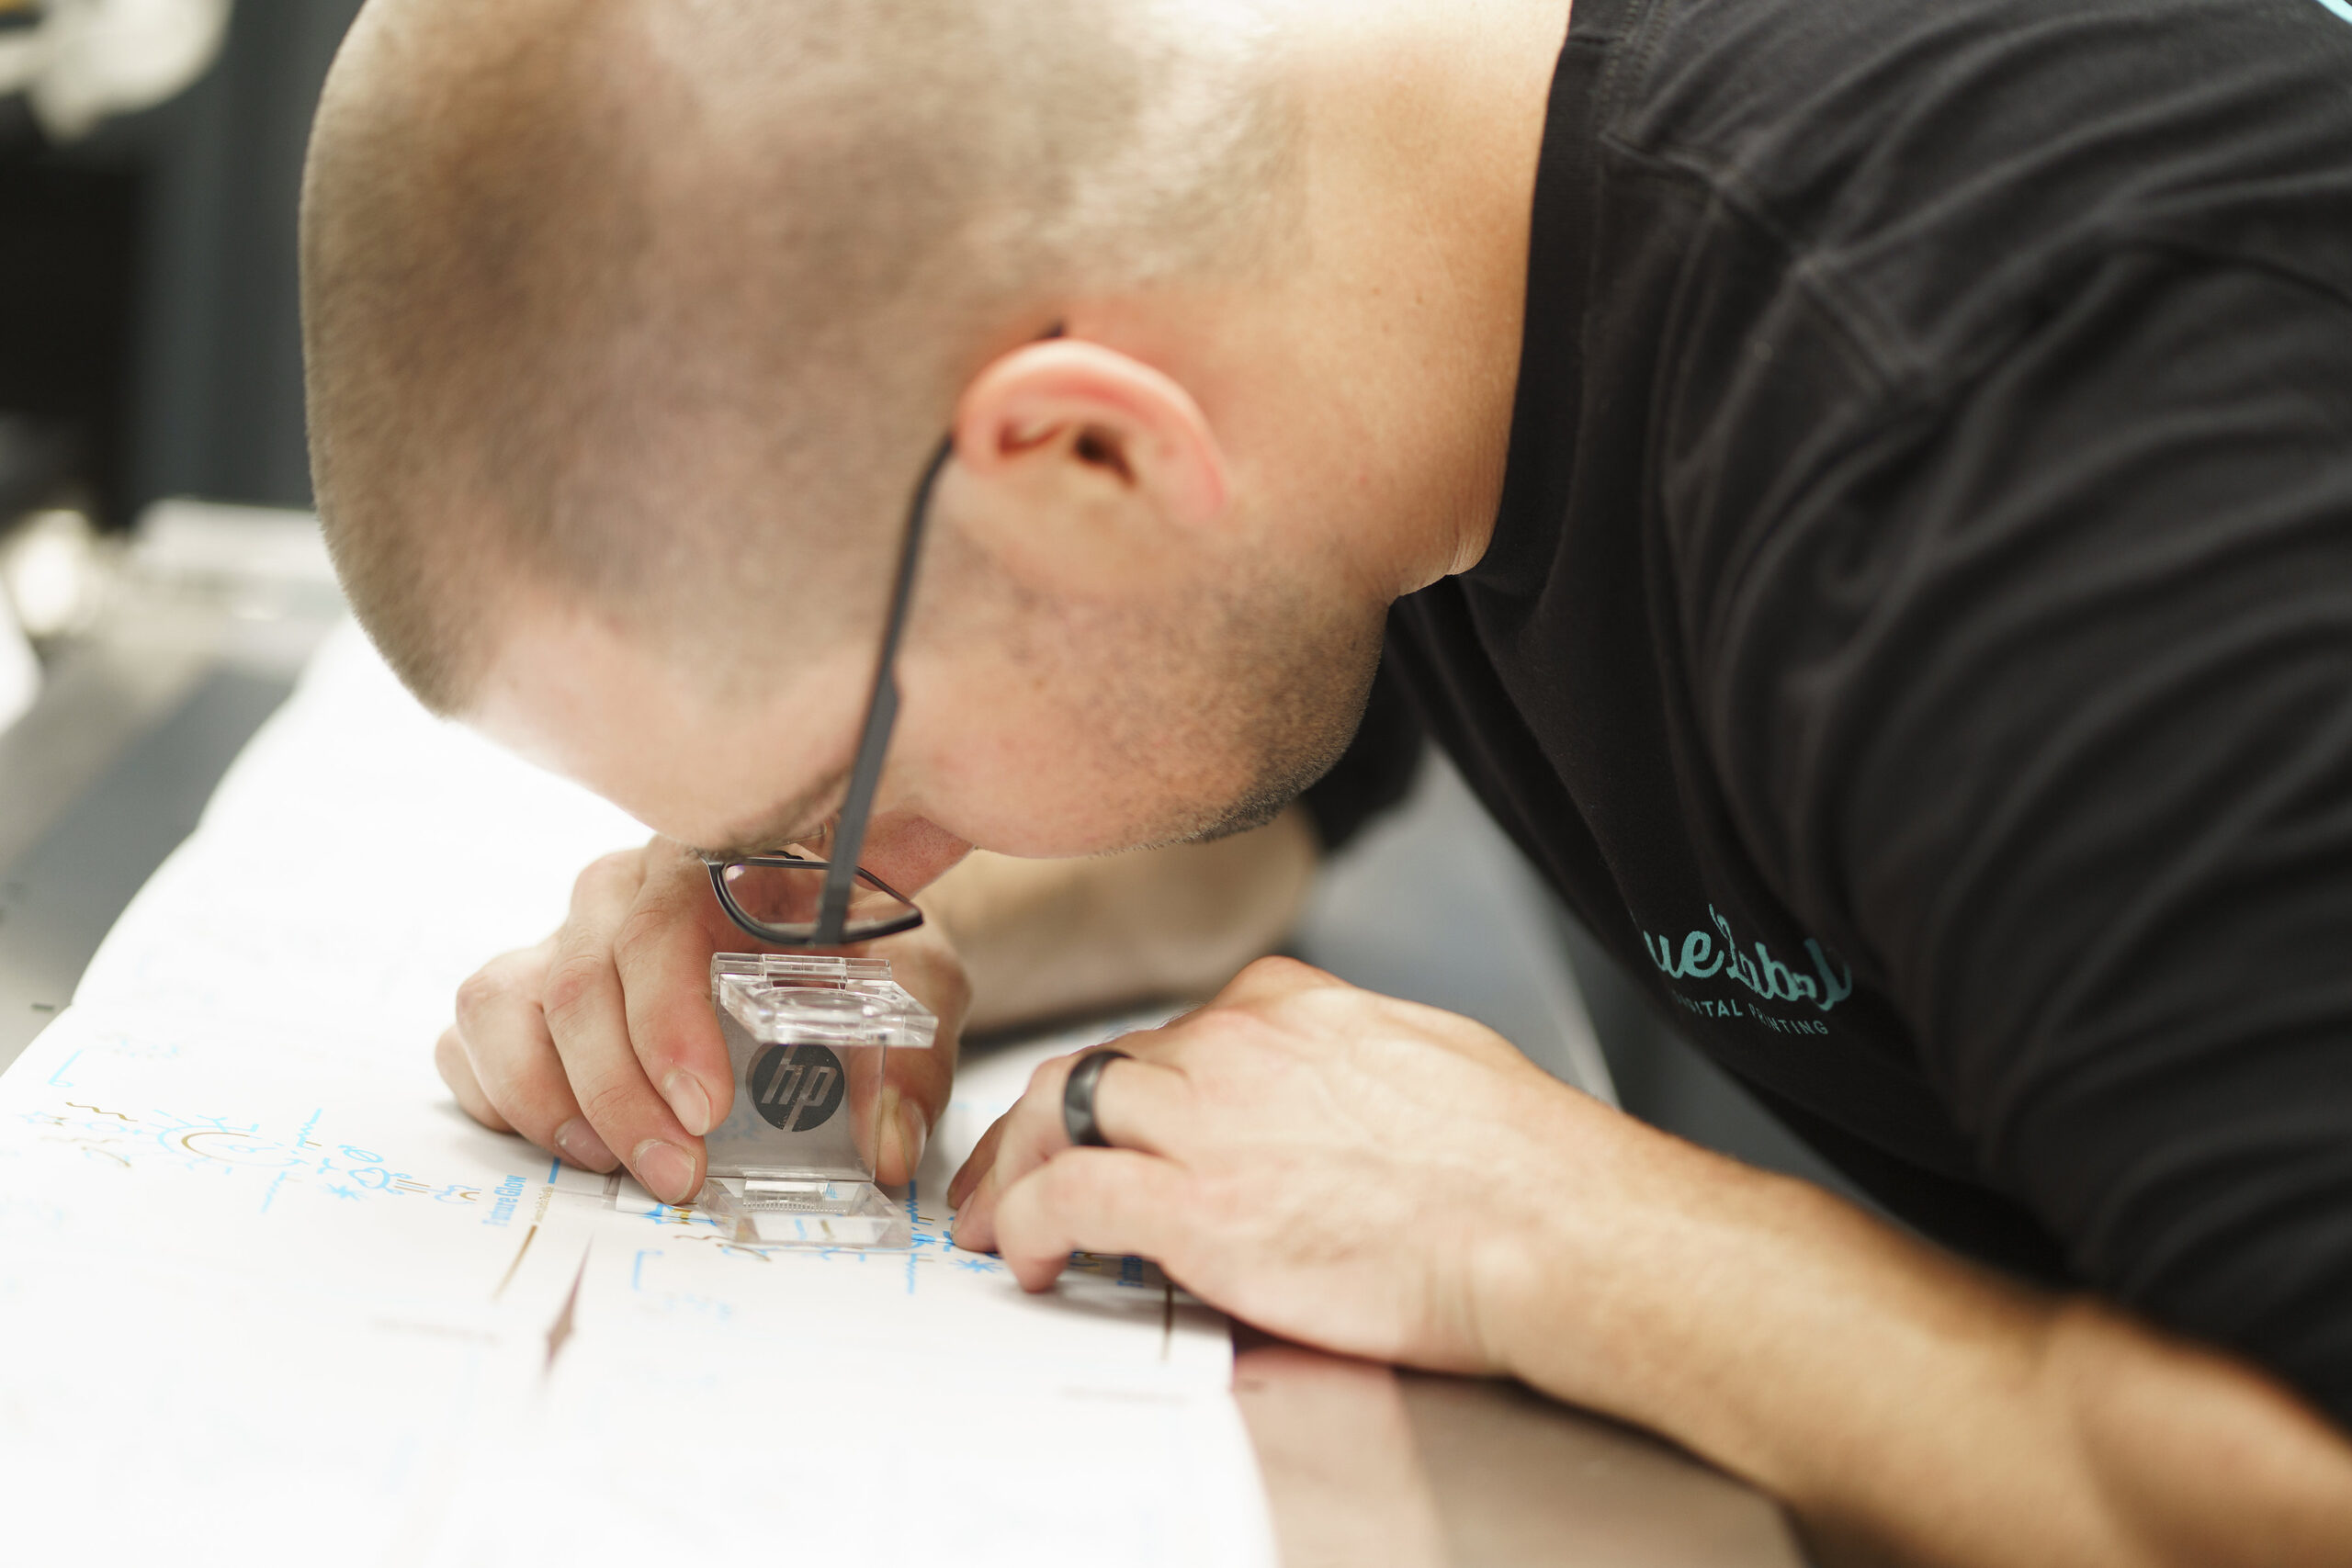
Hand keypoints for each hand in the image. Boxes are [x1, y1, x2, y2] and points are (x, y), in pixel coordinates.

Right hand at [434, 838, 968, 1203]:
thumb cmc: (864, 953)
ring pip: (500, 1005)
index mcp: (711, 866)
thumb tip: (886, 1148)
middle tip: (677, 1173)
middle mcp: (621, 892)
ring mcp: (563, 939)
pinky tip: (565, 1140)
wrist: (837, 933)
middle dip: (618, 1097)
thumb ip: (909, 1064)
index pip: (658, 930)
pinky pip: (471, 1036)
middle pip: (575, 983)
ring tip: (612, 1163)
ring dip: (545, 1099)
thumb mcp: (914, 990)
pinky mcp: (526, 990)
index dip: (666, 1026)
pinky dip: (496, 1094)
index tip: (705, 1112)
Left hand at [945, 956, 1600, 1373]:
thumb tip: (1329, 1106)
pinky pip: (1066, 1198)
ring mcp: (1206, 1120)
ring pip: (1059, 1114)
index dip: (1125, 1088)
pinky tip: (1027, 1255)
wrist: (1548, 1224)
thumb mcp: (1426, 1061)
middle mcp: (1234, 1046)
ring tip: (997, 1217)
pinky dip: (1027, 1224)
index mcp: (1290, 1006)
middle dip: (1040, 1120)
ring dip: (1014, 1168)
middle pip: (1098, 1066)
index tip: (1110, 1124)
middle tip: (1011, 1166)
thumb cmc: (1519, 1164)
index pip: (1170, 1033)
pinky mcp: (1193, 1206)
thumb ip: (1348, 1070)